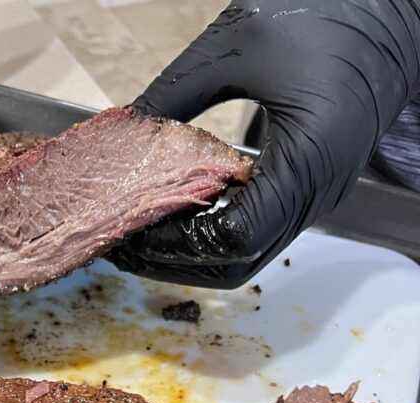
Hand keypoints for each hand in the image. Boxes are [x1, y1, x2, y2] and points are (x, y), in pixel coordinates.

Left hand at [110, 0, 419, 288]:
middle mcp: (318, 193)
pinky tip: (180, 209)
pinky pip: (259, 229)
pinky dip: (214, 230)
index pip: (233, 236)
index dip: (175, 242)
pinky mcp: (313, 188)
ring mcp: (319, 197)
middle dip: (174, 260)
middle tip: (124, 243)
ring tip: (144, 231)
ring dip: (192, 252)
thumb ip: (175, 94)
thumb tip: (124, 134)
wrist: (394, 6)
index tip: (131, 228)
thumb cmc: (329, 11)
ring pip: (248, 254)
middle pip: (237, 262)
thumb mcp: (237, 43)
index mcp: (308, 160)